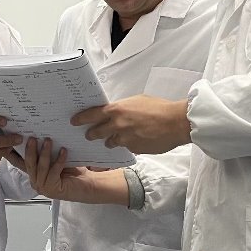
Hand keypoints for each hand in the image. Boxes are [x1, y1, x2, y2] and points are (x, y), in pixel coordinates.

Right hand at [24, 138, 128, 204]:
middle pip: (30, 164)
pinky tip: (64, 151)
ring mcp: (43, 187)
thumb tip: (41, 135)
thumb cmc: (72, 172)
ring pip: (41, 168)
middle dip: (31, 150)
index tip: (15, 141)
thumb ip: (46, 153)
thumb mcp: (55, 160)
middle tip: (33, 138)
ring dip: (44, 153)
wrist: (87, 185)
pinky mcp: (53, 189)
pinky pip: (54, 171)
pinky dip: (59, 160)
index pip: (21, 163)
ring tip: (48, 141)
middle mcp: (36, 182)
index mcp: (34, 175)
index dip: (16, 153)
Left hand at [74, 95, 190, 154]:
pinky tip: (136, 140)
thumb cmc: (159, 108)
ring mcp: (125, 140)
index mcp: (116, 110)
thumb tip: (116, 113)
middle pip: (96, 133)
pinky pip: (126, 148)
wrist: (176, 123)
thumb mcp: (137, 101)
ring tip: (118, 137)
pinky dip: (128, 145)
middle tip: (89, 134)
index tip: (74, 122)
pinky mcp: (134, 149)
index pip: (91, 115)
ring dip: (111, 141)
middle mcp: (117, 126)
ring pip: (111, 143)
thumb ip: (123, 108)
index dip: (81, 119)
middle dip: (91, 134)